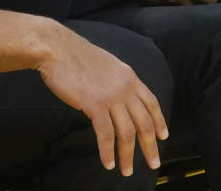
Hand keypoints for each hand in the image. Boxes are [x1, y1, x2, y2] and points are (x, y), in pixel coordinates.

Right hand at [36, 27, 167, 175]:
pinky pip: (105, 134)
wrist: (58, 49)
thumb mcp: (106, 65)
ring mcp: (111, 97)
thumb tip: (116, 97)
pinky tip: (108, 163)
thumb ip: (115, 81)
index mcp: (129, 76)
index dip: (159, 121)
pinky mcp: (95, 105)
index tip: (163, 136)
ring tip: (127, 171)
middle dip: (150, 146)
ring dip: (128, 155)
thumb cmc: (75, 55)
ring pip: (127, 133)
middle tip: (154, 163)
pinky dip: (107, 151)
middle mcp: (125, 88)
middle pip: (144, 122)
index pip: (151, 102)